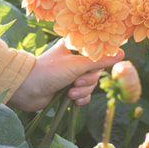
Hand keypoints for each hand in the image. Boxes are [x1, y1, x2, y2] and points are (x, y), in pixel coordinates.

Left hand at [6, 39, 124, 112]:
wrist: (27, 90)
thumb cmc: (49, 71)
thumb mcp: (77, 65)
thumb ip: (100, 60)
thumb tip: (122, 53)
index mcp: (75, 47)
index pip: (97, 52)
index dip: (100, 61)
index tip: (97, 66)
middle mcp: (74, 60)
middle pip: (96, 71)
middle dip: (88, 80)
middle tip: (75, 82)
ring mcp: (71, 75)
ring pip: (90, 85)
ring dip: (82, 91)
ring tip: (69, 93)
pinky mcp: (67, 89)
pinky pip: (84, 95)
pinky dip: (80, 99)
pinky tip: (70, 100)